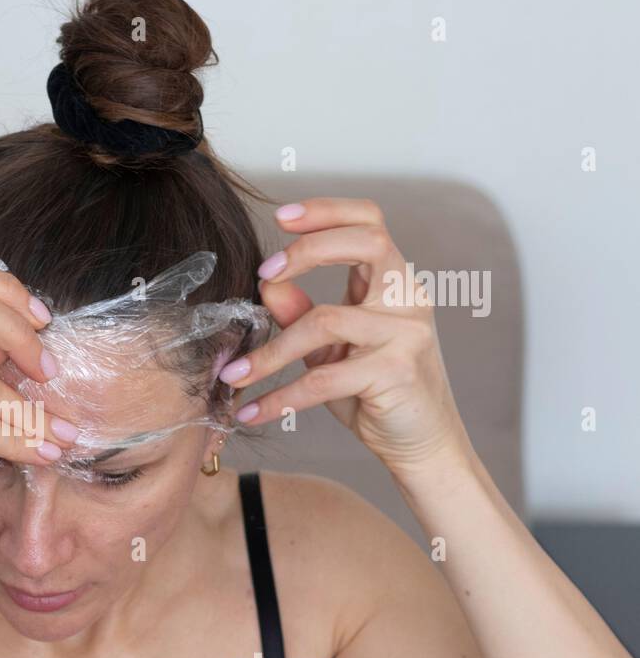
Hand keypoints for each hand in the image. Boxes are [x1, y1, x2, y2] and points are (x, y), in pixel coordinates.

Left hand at [218, 197, 476, 479]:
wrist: (423, 446)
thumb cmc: (377, 393)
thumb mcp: (333, 349)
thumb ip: (303, 313)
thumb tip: (268, 284)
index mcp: (394, 285)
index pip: (371, 223)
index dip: (328, 211)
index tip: (281, 217)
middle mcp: (408, 300)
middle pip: (367, 243)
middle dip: (309, 250)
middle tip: (263, 273)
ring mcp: (407, 334)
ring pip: (326, 320)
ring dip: (271, 351)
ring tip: (234, 374)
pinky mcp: (396, 373)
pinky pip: (322, 378)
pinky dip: (280, 397)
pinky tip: (251, 411)